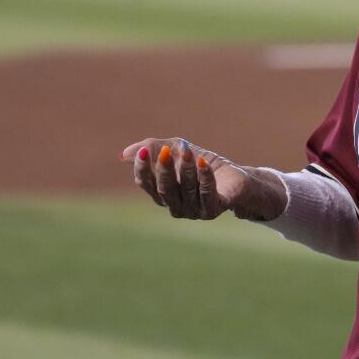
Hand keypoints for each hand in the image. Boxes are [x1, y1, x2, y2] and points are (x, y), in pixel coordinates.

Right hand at [119, 137, 285, 221]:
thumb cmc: (201, 163)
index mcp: (163, 194)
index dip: (143, 169)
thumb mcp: (176, 149)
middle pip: (164, 190)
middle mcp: (176, 206)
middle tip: (166, 152)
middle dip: (164, 170)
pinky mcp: (214, 210)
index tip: (143, 151)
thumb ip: (153, 148)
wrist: (234, 176)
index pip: (146, 185)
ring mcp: (194, 211)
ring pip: (186, 190)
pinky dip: (204, 178)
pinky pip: (207, 195)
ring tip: (189, 151)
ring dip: (187, 169)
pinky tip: (203, 163)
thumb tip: (125, 154)